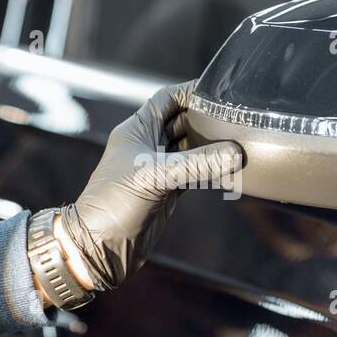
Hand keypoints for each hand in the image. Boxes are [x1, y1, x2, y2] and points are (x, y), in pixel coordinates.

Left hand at [56, 80, 243, 291]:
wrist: (98, 247)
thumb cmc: (111, 205)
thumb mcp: (154, 176)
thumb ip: (197, 163)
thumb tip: (235, 153)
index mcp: (137, 130)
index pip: (167, 98)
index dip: (191, 91)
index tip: (218, 89)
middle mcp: (147, 146)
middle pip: (183, 121)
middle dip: (207, 118)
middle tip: (237, 117)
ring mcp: (157, 169)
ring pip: (190, 148)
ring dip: (212, 146)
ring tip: (239, 140)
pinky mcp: (166, 192)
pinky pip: (194, 173)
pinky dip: (211, 170)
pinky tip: (229, 169)